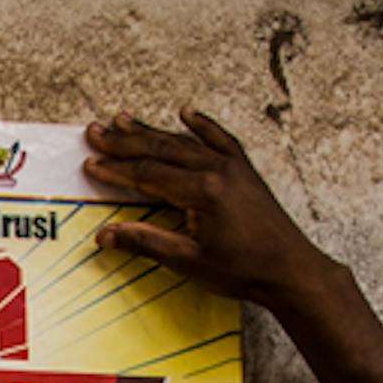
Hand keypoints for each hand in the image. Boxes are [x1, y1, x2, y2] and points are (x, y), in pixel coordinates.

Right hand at [84, 110, 338, 313]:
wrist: (290, 270)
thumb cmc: (243, 270)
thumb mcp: (189, 261)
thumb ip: (146, 242)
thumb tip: (106, 235)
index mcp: (202, 191)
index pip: (148, 174)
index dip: (116, 169)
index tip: (91, 163)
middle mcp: (216, 170)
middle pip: (161, 150)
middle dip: (125, 141)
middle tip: (96, 131)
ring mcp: (232, 167)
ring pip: (184, 142)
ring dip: (152, 131)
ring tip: (123, 120)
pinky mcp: (244, 171)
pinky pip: (220, 140)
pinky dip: (201, 125)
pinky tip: (186, 112)